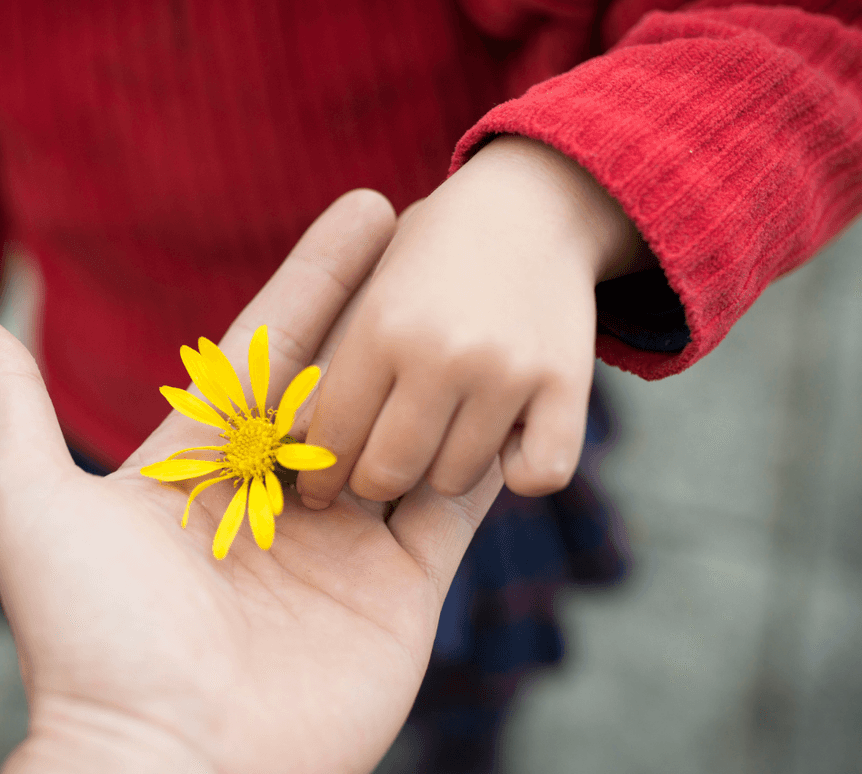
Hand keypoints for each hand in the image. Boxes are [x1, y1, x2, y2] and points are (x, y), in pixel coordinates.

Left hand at [0, 191, 503, 773]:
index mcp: (203, 466)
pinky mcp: (401, 594)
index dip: (319, 277)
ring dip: (447, 365)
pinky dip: (487, 453)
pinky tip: (520, 389)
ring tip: (490, 292)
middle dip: (393, 305)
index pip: (274, 348)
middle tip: (444, 227)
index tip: (367, 209)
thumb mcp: (29, 505)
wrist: (163, 768)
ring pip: (408, 429)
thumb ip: (8, 406)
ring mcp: (344, 546)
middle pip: (351, 379)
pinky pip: (456, 505)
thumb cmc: (88, 638)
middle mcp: (277, 499)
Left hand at [299, 136, 642, 506]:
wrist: (537, 199)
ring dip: (444, 470)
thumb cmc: (435, 249)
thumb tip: (294, 437)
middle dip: (373, 480)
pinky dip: (522, 470)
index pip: (331, 434)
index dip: (319, 470)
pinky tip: (507, 445)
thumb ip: (334, 360)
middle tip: (377, 472)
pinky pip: (538, 474)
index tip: (316, 486)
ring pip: (454, 478)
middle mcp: (440, 351)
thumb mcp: (375, 285)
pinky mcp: (566, 385)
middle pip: (386, 471)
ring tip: (441, 438)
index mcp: (380, 325)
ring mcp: (507, 370)